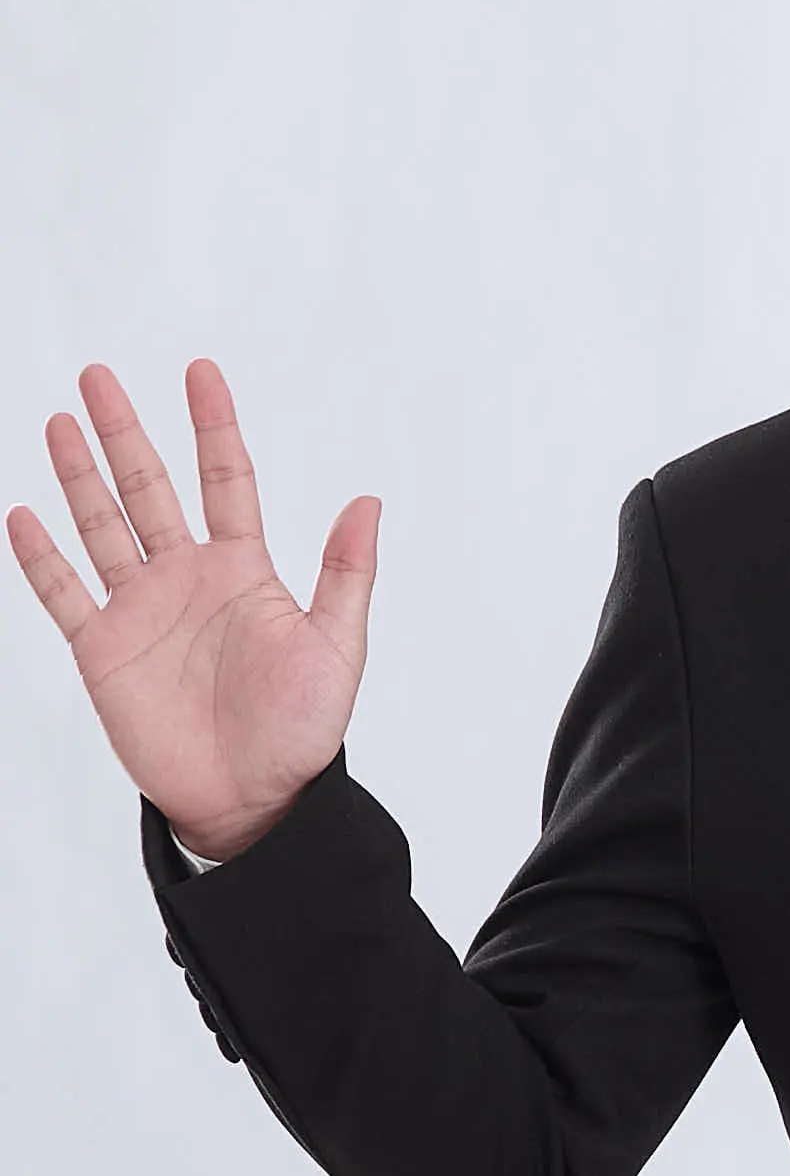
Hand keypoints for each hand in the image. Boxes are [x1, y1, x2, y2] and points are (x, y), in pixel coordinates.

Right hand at [10, 364, 376, 861]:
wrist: (253, 802)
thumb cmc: (301, 733)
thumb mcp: (337, 649)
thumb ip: (346, 575)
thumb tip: (368, 501)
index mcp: (243, 572)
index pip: (226, 481)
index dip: (213, 427)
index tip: (202, 373)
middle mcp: (186, 580)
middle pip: (149, 489)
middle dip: (124, 432)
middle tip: (100, 375)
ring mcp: (140, 611)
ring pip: (102, 526)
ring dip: (80, 475)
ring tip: (61, 421)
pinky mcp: (102, 650)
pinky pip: (64, 593)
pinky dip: (41, 556)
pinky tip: (23, 514)